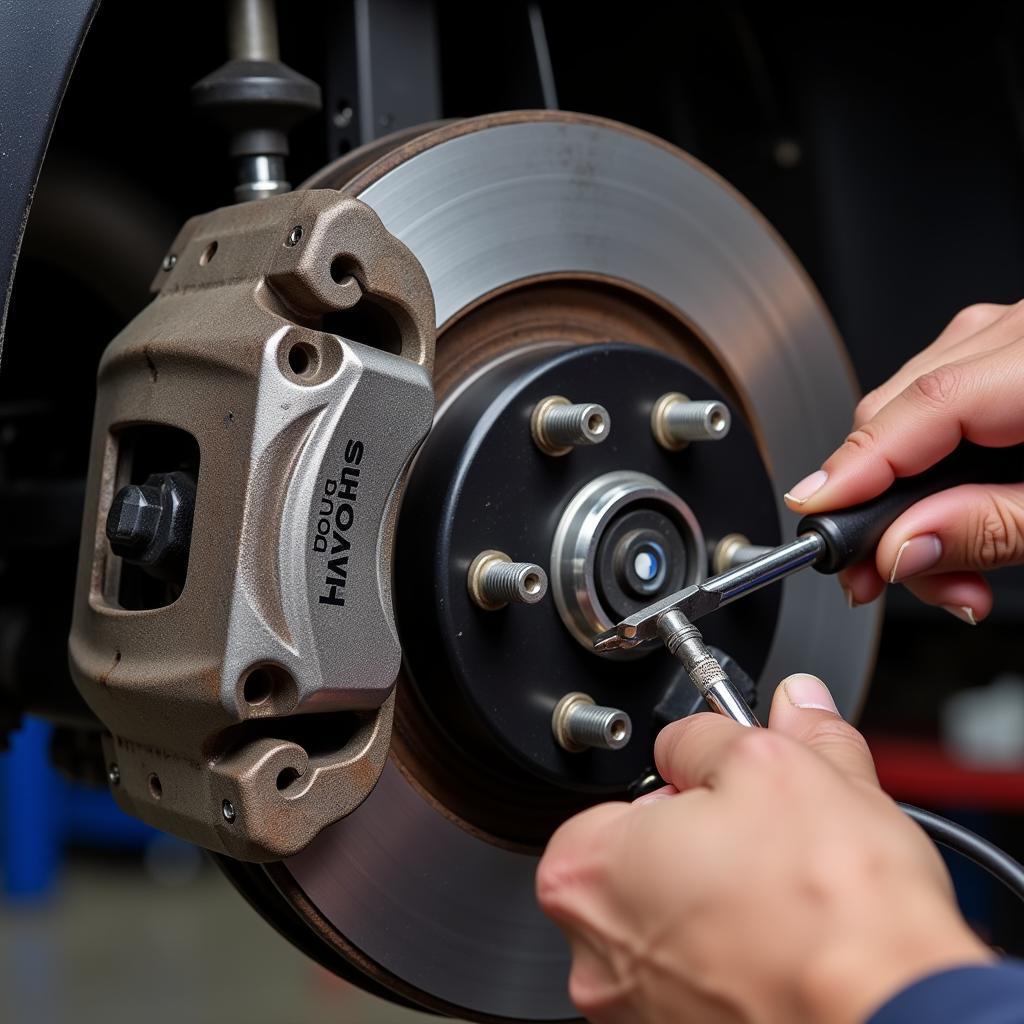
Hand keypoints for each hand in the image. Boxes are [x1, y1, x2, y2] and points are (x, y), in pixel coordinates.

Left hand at [536, 676, 988, 1023]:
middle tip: (763, 838)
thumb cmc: (826, 910)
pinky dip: (740, 957)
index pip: (617, 797)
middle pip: (643, 864)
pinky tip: (789, 941)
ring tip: (784, 894)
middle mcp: (596, 954)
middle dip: (702, 841)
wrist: (894, 1015)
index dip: (680, 786)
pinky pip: (706, 975)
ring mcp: (640, 1010)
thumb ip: (735, 733)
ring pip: (678, 924)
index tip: (723, 792)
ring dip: (723, 901)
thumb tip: (770, 709)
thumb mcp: (775, 765)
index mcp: (586, 871)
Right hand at [783, 301, 1023, 619]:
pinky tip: (947, 523)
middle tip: (880, 578)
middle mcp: (1020, 333)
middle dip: (877, 505)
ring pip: (907, 410)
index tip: (812, 516)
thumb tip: (898, 547)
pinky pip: (938, 405)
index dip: (856, 466)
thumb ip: (993, 529)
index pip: (922, 404)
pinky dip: (928, 471)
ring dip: (902, 498)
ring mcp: (1009, 338)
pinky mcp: (1003, 357)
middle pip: (898, 410)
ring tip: (940, 574)